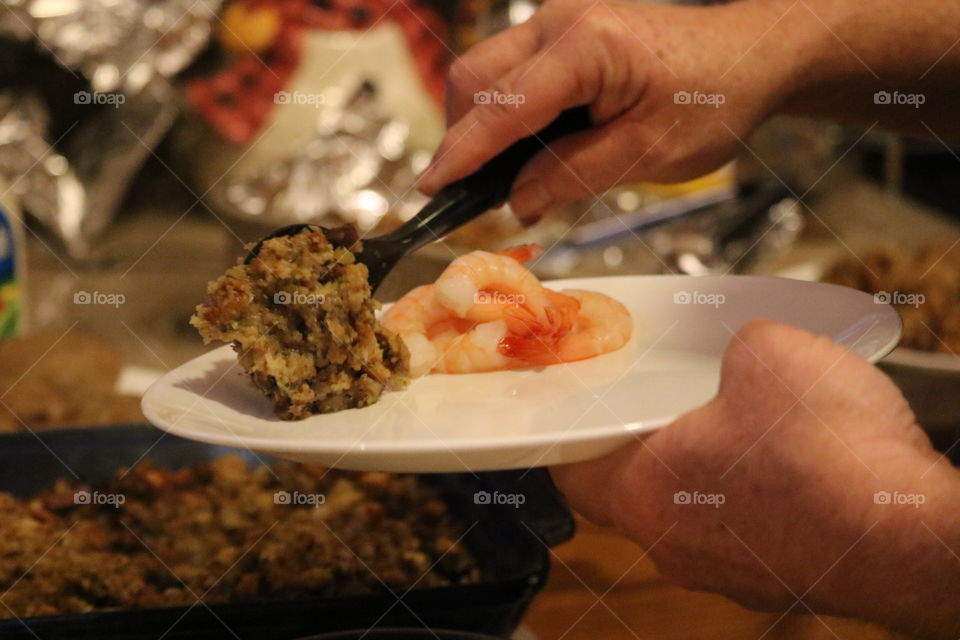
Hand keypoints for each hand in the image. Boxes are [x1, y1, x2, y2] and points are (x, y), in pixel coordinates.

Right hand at [417, 0, 797, 220]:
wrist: (748, 56)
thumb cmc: (712, 99)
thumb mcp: (646, 153)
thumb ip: (573, 174)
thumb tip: (516, 199)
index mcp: (586, 46)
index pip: (504, 106)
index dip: (463, 153)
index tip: (431, 188)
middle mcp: (561, 23)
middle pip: (476, 78)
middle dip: (461, 137)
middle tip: (465, 195)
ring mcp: (558, 24)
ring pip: (486, 73)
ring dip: (479, 127)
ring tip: (496, 181)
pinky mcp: (562, 36)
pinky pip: (511, 73)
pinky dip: (503, 115)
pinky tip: (520, 154)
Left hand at [551, 319, 959, 636]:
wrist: (914, 536)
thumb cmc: (831, 459)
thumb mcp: (766, 354)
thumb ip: (731, 347)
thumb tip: (740, 352)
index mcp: (644, 492)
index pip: (570, 471)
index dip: (570, 435)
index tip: (577, 413)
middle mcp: (673, 544)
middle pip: (628, 491)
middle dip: (641, 446)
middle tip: (660, 407)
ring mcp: (722, 571)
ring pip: (686, 513)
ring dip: (698, 472)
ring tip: (733, 427)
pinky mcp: (771, 579)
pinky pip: (737, 531)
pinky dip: (744, 498)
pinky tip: (781, 464)